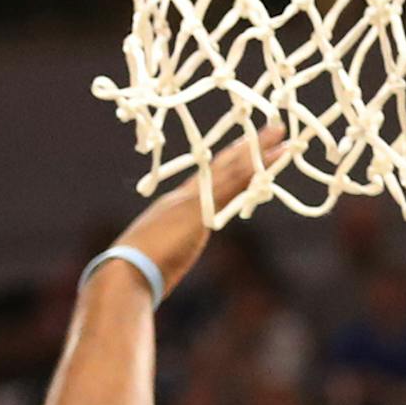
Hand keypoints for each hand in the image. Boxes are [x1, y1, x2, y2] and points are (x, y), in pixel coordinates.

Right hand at [111, 127, 287, 299]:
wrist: (125, 273)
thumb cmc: (134, 275)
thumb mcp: (157, 263)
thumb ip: (162, 257)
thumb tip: (159, 271)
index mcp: (174, 207)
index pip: (208, 180)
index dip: (230, 164)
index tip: (248, 149)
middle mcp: (184, 196)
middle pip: (223, 166)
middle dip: (248, 148)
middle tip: (274, 128)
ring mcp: (192, 200)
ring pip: (231, 169)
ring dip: (258, 152)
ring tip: (280, 135)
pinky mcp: (200, 210)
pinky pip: (231, 184)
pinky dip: (251, 170)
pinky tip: (269, 158)